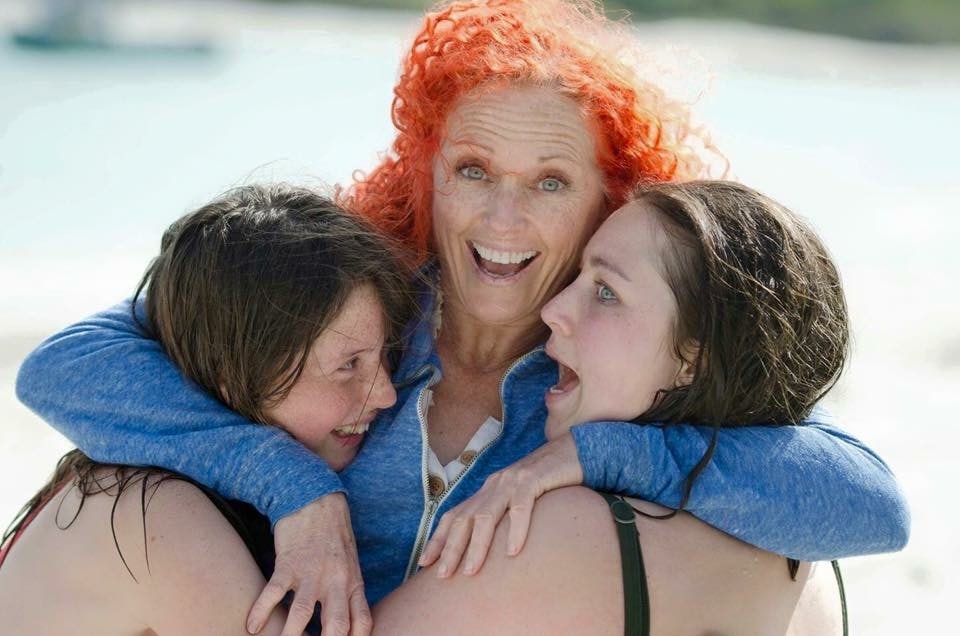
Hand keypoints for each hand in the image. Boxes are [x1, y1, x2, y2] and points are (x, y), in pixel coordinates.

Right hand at [246, 493, 370, 635]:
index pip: (361, 622)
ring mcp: (312, 573)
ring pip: (302, 615)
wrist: (317, 499)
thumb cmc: (333, 535)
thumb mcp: (350, 564)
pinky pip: (273, 593)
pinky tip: (252, 626)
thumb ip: (348, 592)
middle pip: (336, 625)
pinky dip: (261, 612)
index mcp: (353, 583)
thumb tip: (341, 624)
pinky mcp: (288, 564)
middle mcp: (336, 582)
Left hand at [418, 433, 583, 577]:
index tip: (423, 563)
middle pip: (464, 518)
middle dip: (450, 548)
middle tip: (441, 575)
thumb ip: (504, 517)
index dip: (438, 539)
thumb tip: (490, 549)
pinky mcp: (534, 479)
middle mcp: (494, 484)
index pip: (455, 515)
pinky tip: (512, 552)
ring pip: (486, 515)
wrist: (574, 451)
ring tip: (471, 571)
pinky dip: (515, 530)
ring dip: (477, 545)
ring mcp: (512, 480)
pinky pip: (521, 507)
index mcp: (488, 490)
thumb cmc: (548, 482)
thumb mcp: (520, 499)